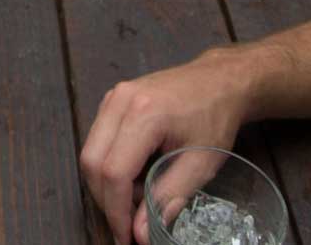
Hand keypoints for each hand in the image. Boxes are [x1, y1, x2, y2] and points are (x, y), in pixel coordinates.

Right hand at [79, 50, 257, 243]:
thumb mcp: (200, 164)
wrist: (220, 80)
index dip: (116, 210)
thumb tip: (141, 233)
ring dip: (107, 184)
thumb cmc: (215, 118)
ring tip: (138, 197)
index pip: (114, 171)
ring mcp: (113, 97)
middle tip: (130, 223)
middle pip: (92, 162)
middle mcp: (120, 101)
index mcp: (145, 114)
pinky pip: (97, 140)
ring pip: (90, 152)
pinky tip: (135, 176)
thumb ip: (167, 198)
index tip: (126, 237)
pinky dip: (109, 166)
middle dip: (107, 200)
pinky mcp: (112, 100)